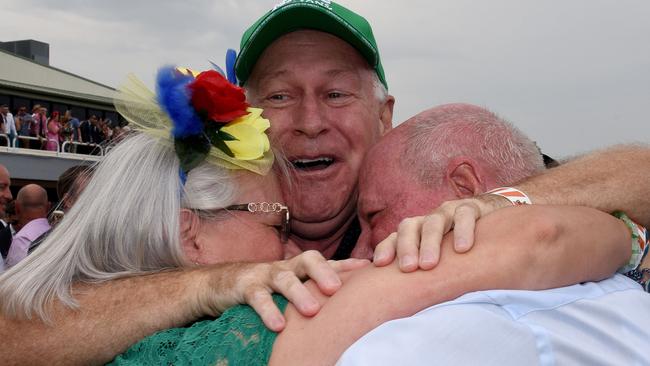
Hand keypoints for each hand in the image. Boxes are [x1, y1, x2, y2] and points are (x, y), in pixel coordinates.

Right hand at [199, 251, 368, 330]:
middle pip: (309, 260)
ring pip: (284, 277)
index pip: (328, 262)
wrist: (221, 283)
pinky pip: (258, 297)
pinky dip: (268, 310)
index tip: (370, 268)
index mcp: (301, 268)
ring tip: (313, 311)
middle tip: (338, 289)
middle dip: (324, 272)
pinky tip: (279, 325)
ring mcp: (266, 274)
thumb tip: (348, 307)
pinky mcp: (246, 286)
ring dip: (298, 293)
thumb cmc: (265, 288)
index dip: (348, 265)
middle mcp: (287, 267)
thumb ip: (314, 294)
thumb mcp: (291, 289)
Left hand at [373, 194, 509, 271]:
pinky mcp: (472, 208)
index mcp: (416, 231)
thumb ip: (422, 272)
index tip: (380, 264)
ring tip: (429, 264)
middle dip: (406, 247)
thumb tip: (399, 298)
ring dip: (430, 242)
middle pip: (410, 227)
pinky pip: (465, 215)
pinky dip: (462, 230)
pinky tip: (462, 249)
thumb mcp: (440, 257)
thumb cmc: (460, 245)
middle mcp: (429, 220)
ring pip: (434, 221)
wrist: (494, 216)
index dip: (386, 248)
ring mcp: (449, 212)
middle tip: (408, 268)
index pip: (395, 237)